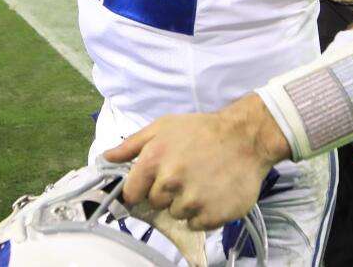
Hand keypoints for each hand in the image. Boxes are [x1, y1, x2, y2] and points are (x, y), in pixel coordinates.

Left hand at [103, 94, 289, 230]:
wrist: (246, 137)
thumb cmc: (202, 130)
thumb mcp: (163, 127)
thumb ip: (132, 144)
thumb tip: (106, 157)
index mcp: (153, 160)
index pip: (132, 194)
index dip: (141, 190)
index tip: (153, 184)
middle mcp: (170, 182)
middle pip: (155, 204)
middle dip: (167, 193)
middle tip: (185, 174)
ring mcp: (192, 200)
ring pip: (176, 214)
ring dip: (186, 203)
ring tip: (201, 181)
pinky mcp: (212, 215)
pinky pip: (196, 224)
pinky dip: (202, 214)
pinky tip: (212, 193)